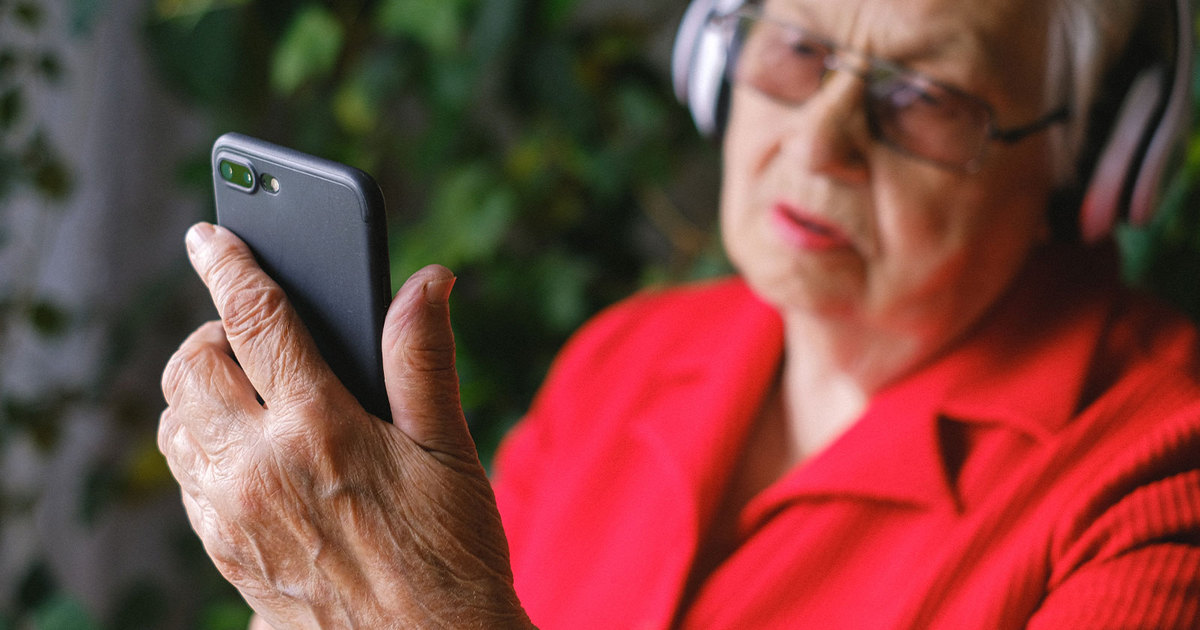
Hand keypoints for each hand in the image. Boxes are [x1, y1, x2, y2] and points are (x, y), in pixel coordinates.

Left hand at [159, 223, 530, 627]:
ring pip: (175, 424)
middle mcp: (258, 469)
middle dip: (211, 334)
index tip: (211, 234)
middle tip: (252, 338)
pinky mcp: (223, 554)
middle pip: (189, 367)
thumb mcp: (449, 448)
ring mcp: (231, 516)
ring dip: (201, 394)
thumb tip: (427, 280)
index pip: (256, 318)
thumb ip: (425, 357)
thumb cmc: (450, 552)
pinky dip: (203, 448)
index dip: (230, 263)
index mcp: (319, 428)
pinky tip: (252, 454)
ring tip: (252, 394)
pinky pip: (185, 480)